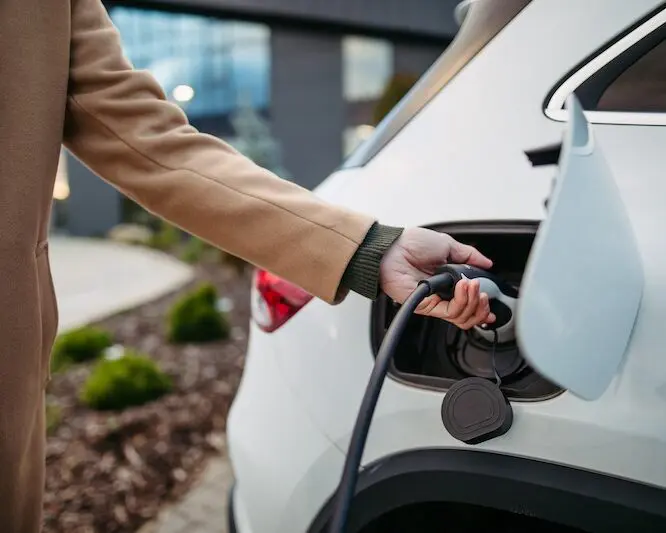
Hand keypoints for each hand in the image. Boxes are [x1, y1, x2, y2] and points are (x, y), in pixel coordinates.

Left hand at [379, 227, 495, 328]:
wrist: (393, 248)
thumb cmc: (411, 244)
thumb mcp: (447, 245)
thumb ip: (470, 255)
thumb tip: (487, 263)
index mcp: (449, 281)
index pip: (469, 301)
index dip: (482, 304)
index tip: (490, 299)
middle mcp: (442, 294)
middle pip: (468, 314)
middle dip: (481, 306)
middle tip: (483, 293)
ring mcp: (434, 301)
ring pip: (462, 317)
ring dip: (473, 302)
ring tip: (473, 286)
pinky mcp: (426, 306)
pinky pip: (450, 312)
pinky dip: (461, 301)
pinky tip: (463, 287)